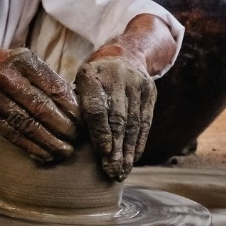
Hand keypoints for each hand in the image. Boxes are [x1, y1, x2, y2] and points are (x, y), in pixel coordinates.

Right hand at [0, 48, 80, 162]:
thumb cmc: (9, 68)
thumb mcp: (28, 63)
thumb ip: (50, 81)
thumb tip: (78, 108)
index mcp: (23, 61)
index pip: (54, 88)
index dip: (72, 108)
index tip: (83, 121)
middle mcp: (6, 77)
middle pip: (41, 108)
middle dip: (64, 127)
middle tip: (77, 138)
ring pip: (28, 125)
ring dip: (50, 142)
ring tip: (65, 151)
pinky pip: (13, 135)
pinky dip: (32, 147)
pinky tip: (46, 154)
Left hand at [74, 57, 156, 180]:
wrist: (124, 55)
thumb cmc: (94, 79)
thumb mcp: (80, 84)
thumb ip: (78, 108)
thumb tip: (75, 144)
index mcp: (91, 74)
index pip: (97, 108)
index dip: (100, 132)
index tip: (103, 153)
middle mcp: (117, 77)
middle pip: (118, 118)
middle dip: (115, 148)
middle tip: (112, 171)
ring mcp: (136, 83)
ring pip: (133, 122)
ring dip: (128, 150)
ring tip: (122, 171)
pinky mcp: (150, 91)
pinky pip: (146, 121)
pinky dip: (139, 141)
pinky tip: (134, 158)